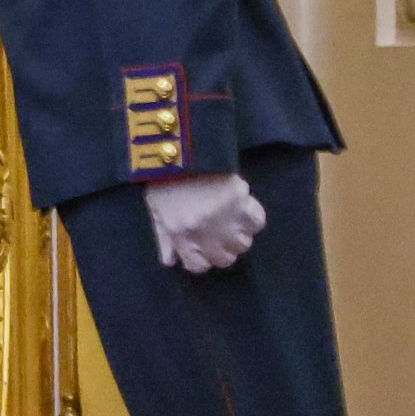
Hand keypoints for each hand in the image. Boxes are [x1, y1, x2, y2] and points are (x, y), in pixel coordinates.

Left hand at [144, 172, 264, 274]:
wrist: (182, 148)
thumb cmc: (164, 178)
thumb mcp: (156, 208)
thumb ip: (164, 237)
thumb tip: (171, 262)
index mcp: (181, 235)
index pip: (199, 267)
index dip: (203, 258)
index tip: (205, 248)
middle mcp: (204, 234)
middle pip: (225, 259)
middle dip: (224, 248)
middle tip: (221, 232)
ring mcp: (225, 221)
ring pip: (244, 244)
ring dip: (240, 234)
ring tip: (233, 219)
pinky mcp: (242, 203)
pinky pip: (257, 222)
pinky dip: (253, 217)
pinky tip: (244, 208)